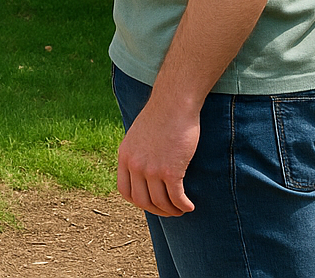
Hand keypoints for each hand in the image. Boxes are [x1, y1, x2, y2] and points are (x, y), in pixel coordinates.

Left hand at [116, 99, 198, 216]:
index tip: (150, 202)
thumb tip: (144, 170)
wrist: (174, 104)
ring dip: (172, 210)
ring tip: (181, 209)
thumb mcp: (139, 135)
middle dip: (156, 210)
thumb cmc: (161, 116)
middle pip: (141, 201)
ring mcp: (151, 169)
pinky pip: (176, 198)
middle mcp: (135, 165)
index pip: (124, 190)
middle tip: (169, 210)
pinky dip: (183, 206)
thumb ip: (138, 153)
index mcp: (125, 156)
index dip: (138, 201)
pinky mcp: (170, 171)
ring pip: (160, 202)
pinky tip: (189, 206)